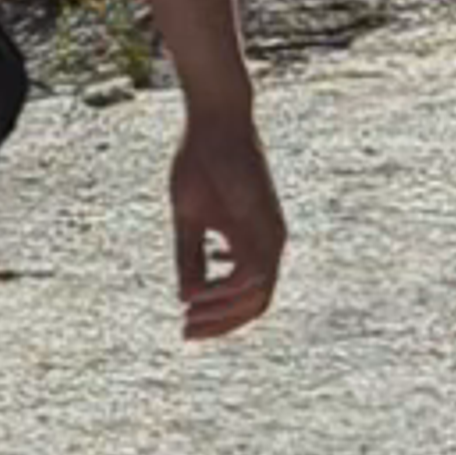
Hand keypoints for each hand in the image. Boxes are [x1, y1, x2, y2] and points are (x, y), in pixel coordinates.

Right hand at [170, 99, 286, 337]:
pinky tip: (196, 294)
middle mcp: (268, 243)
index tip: (185, 324)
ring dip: (222, 312)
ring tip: (189, 316)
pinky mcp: (263, 225)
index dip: (219, 317)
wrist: (213, 122)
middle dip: (221, 324)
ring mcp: (270, 235)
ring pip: (257, 296)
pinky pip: (250, 275)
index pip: (247, 296)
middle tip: (186, 332)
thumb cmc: (200, 163)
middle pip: (256, 305)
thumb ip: (190, 257)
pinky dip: (223, 290)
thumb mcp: (190, 220)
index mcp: (253, 242)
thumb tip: (186, 296)